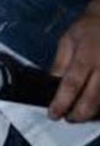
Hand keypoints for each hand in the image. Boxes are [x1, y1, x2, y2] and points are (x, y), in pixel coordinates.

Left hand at [49, 0, 99, 120]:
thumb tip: (52, 84)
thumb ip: (60, 63)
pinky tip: (94, 106)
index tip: (53, 114)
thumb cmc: (89, 28)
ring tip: (79, 113)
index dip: (61, 103)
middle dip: (78, 114)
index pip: (71, 85)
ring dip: (91, 113)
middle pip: (91, 100)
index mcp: (86, 57)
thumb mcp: (67, 40)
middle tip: (68, 118)